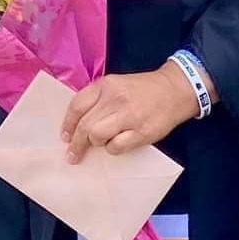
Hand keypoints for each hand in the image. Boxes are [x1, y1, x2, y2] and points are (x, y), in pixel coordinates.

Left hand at [59, 64, 200, 162]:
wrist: (173, 90)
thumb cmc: (141, 89)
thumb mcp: (116, 84)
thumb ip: (98, 98)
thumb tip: (77, 123)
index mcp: (106, 85)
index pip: (77, 106)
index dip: (68, 124)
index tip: (64, 136)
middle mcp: (115, 99)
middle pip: (85, 125)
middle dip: (76, 143)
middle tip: (73, 155)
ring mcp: (129, 116)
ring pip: (97, 136)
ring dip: (95, 144)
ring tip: (100, 144)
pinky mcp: (141, 132)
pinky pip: (116, 147)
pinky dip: (112, 149)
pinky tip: (118, 143)